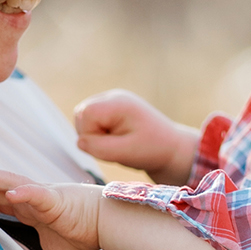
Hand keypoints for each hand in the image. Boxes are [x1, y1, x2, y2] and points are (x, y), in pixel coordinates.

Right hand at [74, 90, 198, 179]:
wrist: (171, 147)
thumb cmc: (152, 149)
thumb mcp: (126, 153)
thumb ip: (99, 148)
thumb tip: (80, 142)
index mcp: (119, 103)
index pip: (85, 114)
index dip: (91, 134)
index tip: (110, 145)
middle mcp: (114, 96)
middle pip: (81, 113)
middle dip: (91, 134)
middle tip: (115, 145)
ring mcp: (113, 100)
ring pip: (83, 117)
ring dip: (94, 134)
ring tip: (117, 142)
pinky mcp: (112, 109)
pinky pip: (91, 121)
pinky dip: (98, 133)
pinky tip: (116, 138)